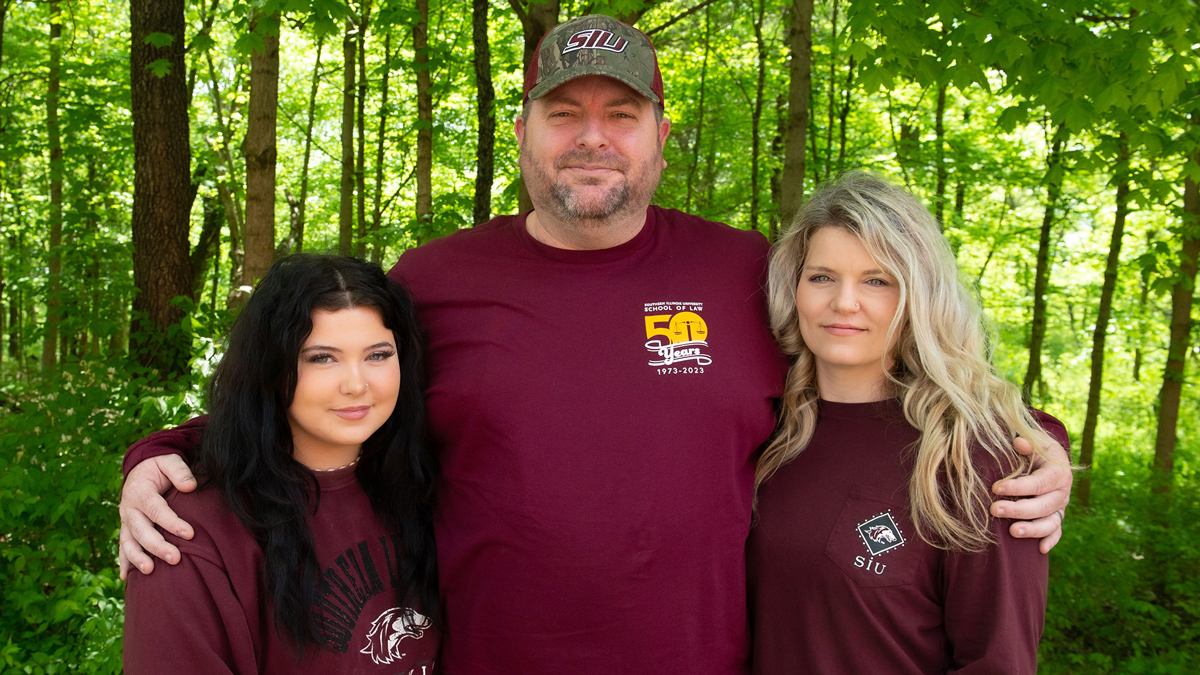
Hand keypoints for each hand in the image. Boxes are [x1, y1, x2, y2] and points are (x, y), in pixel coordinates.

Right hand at [118, 454, 197, 579]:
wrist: (140, 468)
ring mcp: (126, 521)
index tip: (190, 534)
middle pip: (142, 530)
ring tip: (149, 571)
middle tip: (175, 558)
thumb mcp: (169, 460)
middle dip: (157, 546)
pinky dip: (123, 562)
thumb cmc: (159, 466)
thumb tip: (190, 486)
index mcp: (140, 492)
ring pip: (129, 542)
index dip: (172, 523)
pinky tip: (126, 578)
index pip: (156, 510)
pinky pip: (123, 547)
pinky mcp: (126, 529)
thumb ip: (179, 471)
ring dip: (137, 558)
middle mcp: (129, 509)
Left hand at [990, 436, 1071, 553]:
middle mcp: (1062, 492)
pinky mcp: (1057, 518)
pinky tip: (1039, 549)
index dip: (1018, 487)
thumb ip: (1028, 444)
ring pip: (1051, 522)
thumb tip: (1019, 443)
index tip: (996, 488)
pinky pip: (1056, 532)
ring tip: (1012, 531)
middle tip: (994, 509)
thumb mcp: (1035, 442)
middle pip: (1043, 506)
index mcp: (1058, 473)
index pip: (1039, 483)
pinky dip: (1051, 541)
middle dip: (1019, 510)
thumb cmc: (1036, 450)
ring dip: (1033, 529)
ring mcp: (1060, 507)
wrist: (1049, 460)